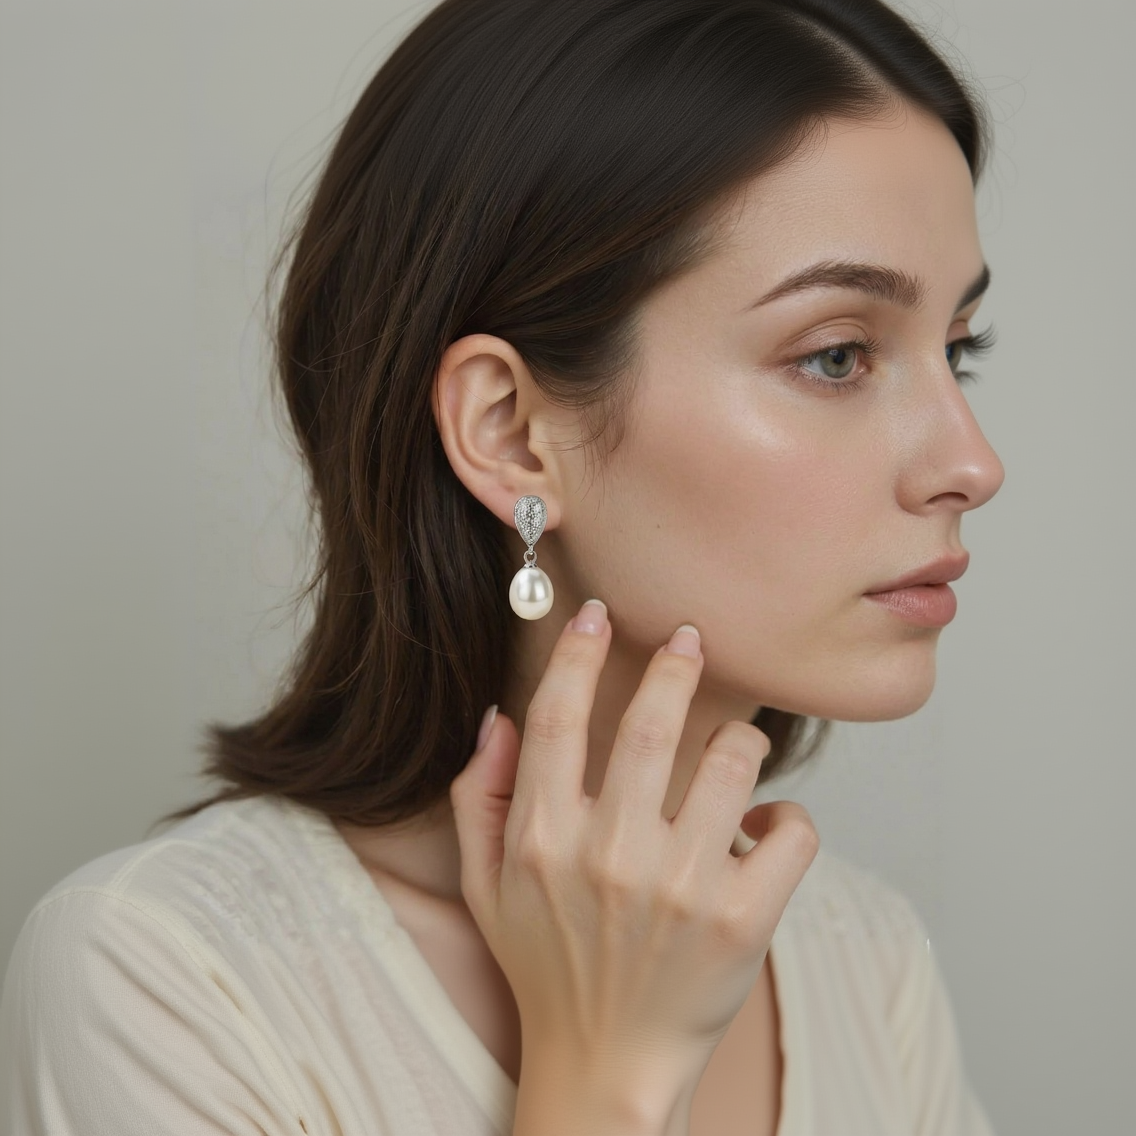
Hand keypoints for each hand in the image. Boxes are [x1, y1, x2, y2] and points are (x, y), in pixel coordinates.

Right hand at [449, 598, 818, 1089]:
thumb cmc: (547, 965)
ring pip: (732, 762)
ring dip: (739, 740)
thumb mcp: (485, 886)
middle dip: (675, 665)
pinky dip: (787, 815)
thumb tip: (497, 717)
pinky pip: (790, 830)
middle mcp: (609, 856)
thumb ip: (478, 798)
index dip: (578, 654)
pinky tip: (766, 823)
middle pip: (652, 722)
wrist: (606, 1064)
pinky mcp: (742, 921)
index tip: (597, 615)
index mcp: (542, 839)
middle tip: (689, 638)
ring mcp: (680, 888)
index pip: (558, 718)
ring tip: (732, 745)